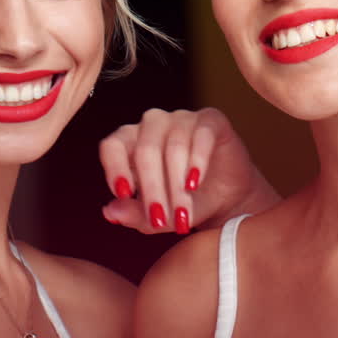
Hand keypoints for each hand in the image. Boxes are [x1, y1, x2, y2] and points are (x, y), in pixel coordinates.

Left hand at [98, 107, 278, 234]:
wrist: (228, 200)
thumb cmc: (186, 203)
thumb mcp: (158, 216)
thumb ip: (133, 213)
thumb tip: (109, 211)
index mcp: (131, 142)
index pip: (113, 145)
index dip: (115, 167)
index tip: (124, 193)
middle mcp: (152, 125)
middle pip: (145, 150)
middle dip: (152, 189)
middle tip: (160, 218)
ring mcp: (182, 119)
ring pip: (173, 145)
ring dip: (176, 183)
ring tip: (183, 213)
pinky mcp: (211, 121)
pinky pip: (201, 134)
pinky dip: (197, 160)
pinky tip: (194, 182)